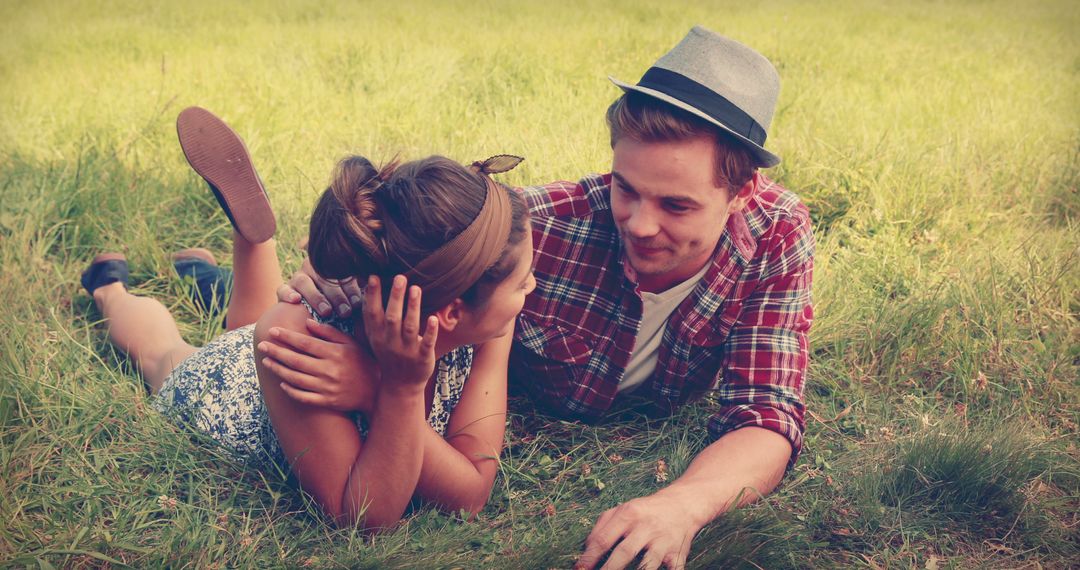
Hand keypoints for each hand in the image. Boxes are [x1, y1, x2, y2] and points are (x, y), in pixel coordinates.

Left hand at [257, 319, 379, 413]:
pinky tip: (282, 383)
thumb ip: (329, 333)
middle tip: (262, 345)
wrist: (377, 391)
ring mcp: (327, 387)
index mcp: (334, 353)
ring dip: (278, 369)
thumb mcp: (351, 343)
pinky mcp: (327, 401)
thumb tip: (308, 323)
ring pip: (296, 378)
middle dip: (276, 352)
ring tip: (267, 362)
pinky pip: (303, 397)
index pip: (305, 343)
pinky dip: (290, 390)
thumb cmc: (363, 362)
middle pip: (296, 360)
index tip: (273, 331)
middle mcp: (329, 370)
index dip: (287, 337)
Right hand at [276, 256, 363, 318]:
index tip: (359, 303)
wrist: (309, 311)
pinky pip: (282, 289)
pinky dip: (287, 293)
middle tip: (346, 312)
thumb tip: (378, 286)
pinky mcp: (284, 289)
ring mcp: (298, 277)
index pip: (341, 275)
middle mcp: (314, 268)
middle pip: (324, 279)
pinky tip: (295, 300)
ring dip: (316, 297)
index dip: (350, 289)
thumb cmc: (340, 303)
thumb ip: (361, 291)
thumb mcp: (351, 295)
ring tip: (326, 311)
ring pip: (304, 282)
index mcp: (332, 267)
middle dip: (337, 296)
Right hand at [362, 275, 438, 387]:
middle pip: (392, 317)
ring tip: (416, 288)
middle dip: (395, 297)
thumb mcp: (375, 337)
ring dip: (413, 308)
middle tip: (400, 277)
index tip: (375, 276)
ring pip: (410, 327)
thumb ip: (372, 315)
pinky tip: (433, 318)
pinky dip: (430, 332)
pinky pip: (426, 343)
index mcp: (377, 335)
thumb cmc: (388, 353)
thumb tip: (369, 285)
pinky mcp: (422, 358)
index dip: (373, 295)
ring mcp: (407, 350)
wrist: (400, 385)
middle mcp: (390, 342)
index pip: (373, 312)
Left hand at [576, 492, 701, 569]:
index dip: (590, 556)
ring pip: (648, 563)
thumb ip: (602, 525)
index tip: (580, 568)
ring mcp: (663, 542)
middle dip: (609, 569)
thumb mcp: (622, 509)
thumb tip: (586, 547)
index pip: (604, 538)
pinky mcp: (677, 553)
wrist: (682, 505)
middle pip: (624, 552)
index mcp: (628, 515)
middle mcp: (646, 528)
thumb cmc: (645, 511)